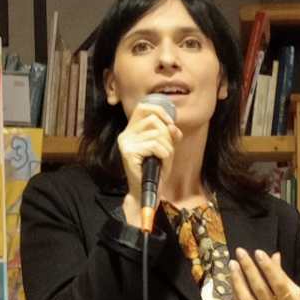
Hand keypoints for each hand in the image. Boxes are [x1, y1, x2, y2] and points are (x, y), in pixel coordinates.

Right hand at [117, 101, 182, 226]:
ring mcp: (126, 143)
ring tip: (163, 160)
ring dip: (167, 148)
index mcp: (131, 130)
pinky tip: (161, 164)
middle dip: (167, 135)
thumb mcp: (165, 147)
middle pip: (153, 120)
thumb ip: (169, 134)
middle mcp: (126, 134)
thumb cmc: (155, 170)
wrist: (147, 192)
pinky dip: (164, 155)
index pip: (143, 107)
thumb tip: (173, 126)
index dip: (159, 111)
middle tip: (166, 151)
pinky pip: (155, 146)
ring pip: (157, 134)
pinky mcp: (129, 153)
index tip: (170, 124)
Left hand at [229, 248, 299, 299]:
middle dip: (248, 267)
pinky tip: (232, 281)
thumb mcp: (297, 297)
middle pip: (259, 286)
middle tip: (240, 252)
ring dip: (238, 279)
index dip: (267, 266)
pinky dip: (236, 293)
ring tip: (232, 264)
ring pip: (246, 296)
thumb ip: (283, 277)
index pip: (277, 281)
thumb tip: (274, 256)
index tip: (257, 252)